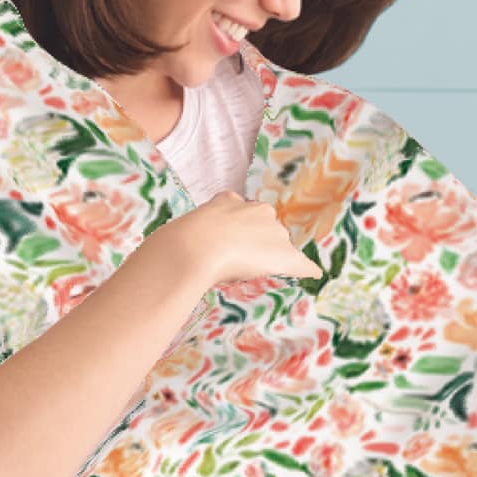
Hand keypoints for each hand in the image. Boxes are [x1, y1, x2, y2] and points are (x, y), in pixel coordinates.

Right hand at [160, 190, 319, 291]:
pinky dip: (307, 269)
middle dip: (258, 244)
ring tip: (253, 273)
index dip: (240, 230)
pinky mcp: (284, 255)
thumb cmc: (181, 243)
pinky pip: (301, 263)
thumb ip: (187, 234)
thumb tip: (161, 253)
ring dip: (271, 259)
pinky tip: (315, 275)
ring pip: (279, 247)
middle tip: (239, 262)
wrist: (196, 249)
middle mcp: (258, 212)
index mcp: (232, 201)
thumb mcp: (183, 229)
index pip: (244, 214)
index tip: (234, 240)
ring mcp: (273, 233)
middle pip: (267, 229)